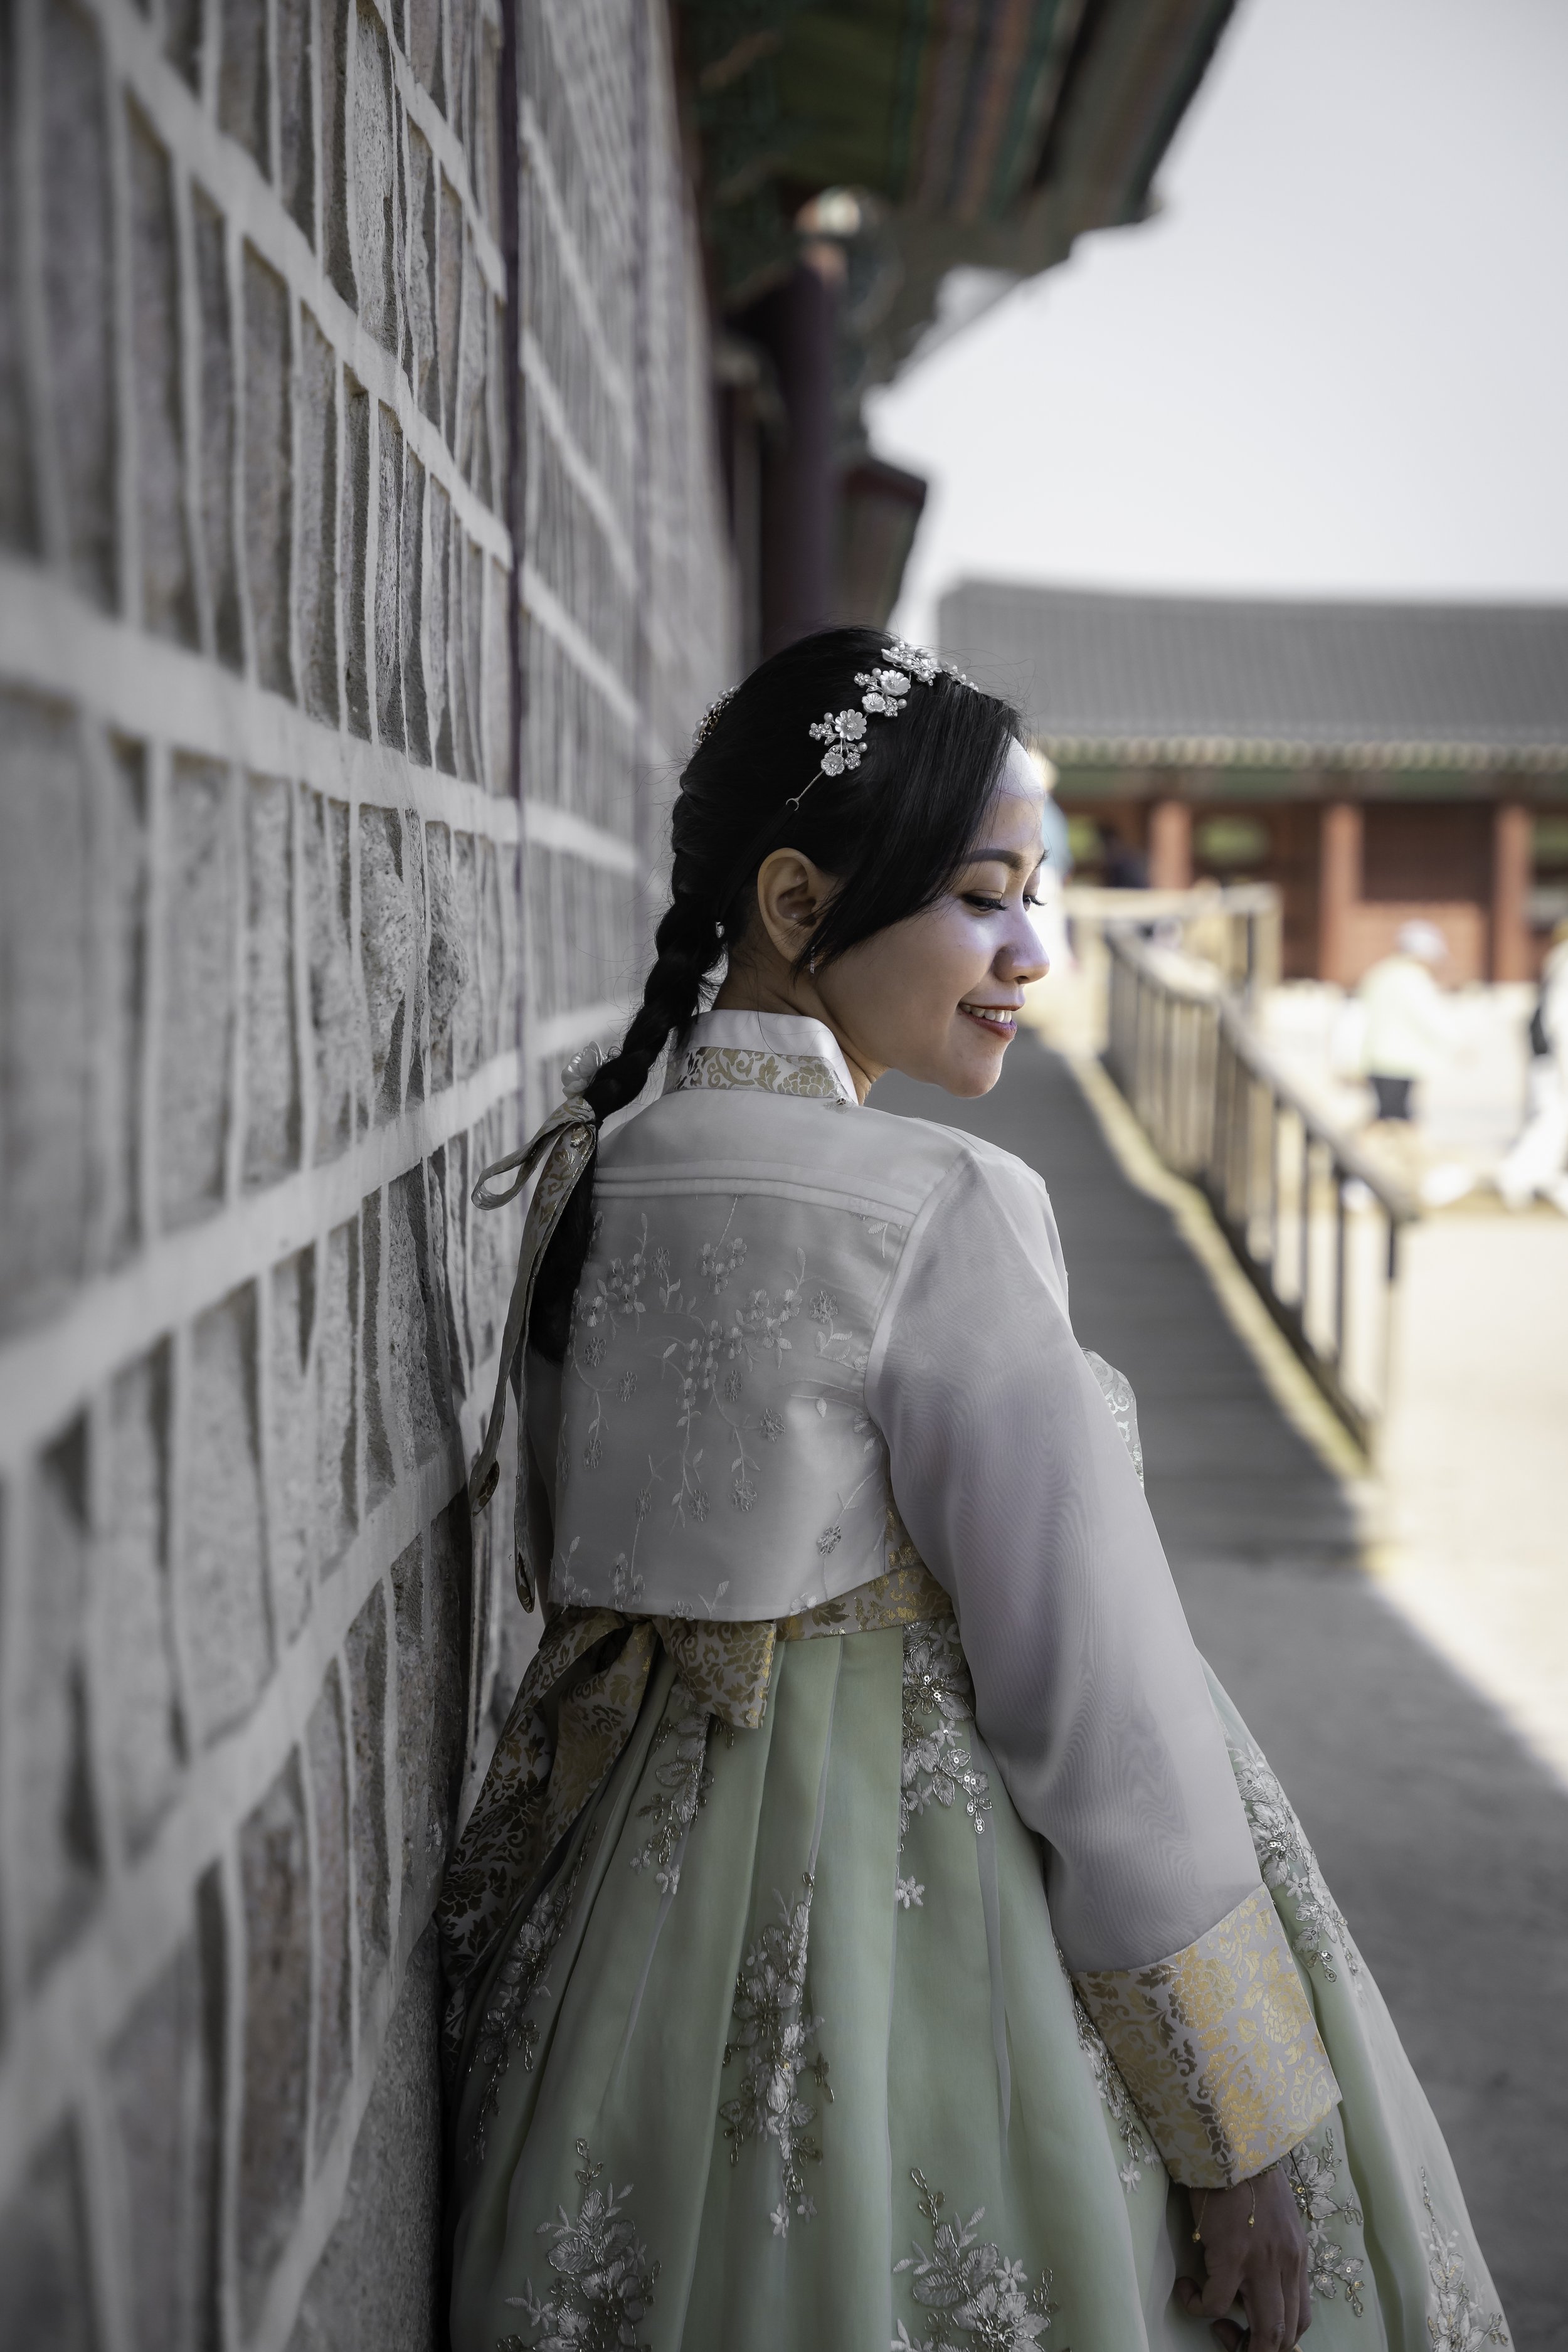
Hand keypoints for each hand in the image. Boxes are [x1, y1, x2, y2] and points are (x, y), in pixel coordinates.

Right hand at [1174, 2163, 1310, 2350]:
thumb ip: (1272, 2252)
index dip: (1280, 2338)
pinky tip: (1187, 2290)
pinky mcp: (1231, 2254)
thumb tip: (1251, 2281)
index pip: (1302, 2318)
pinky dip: (1199, 2307)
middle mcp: (1287, 2265)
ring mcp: (1262, 2262)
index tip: (1251, 2330)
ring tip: (1215, 2328)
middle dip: (1261, 2350)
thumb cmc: (1245, 2173)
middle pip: (1286, 2334)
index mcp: (1297, 2257)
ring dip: (1239, 2344)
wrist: (1231, 2141)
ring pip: (1265, 2332)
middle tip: (1231, 2338)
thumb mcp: (1274, 2218)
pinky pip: (1215, 2304)